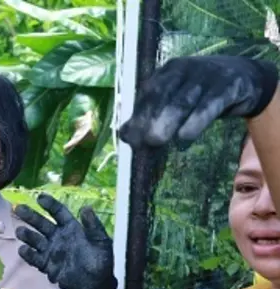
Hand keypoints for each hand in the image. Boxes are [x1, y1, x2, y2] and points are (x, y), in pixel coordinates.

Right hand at [15, 194, 115, 288]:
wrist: (95, 286)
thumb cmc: (100, 262)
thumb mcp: (102, 242)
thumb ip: (93, 226)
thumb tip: (86, 207)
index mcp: (72, 228)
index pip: (58, 213)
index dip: (49, 205)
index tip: (39, 198)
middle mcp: (58, 237)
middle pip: (42, 223)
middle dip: (30, 216)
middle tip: (18, 208)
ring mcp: (51, 251)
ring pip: (35, 239)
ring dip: (27, 234)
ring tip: (19, 231)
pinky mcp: (47, 264)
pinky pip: (35, 258)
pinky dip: (28, 254)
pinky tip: (22, 249)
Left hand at [119, 56, 278, 148]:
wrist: (244, 78)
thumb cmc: (200, 93)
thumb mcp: (174, 99)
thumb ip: (151, 114)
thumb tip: (124, 134)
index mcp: (168, 71)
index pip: (148, 93)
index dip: (137, 116)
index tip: (129, 138)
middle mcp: (185, 68)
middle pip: (163, 95)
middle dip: (150, 119)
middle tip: (142, 141)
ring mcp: (207, 75)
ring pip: (184, 100)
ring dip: (168, 122)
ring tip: (156, 141)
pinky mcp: (228, 86)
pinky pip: (209, 105)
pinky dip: (195, 122)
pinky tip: (184, 138)